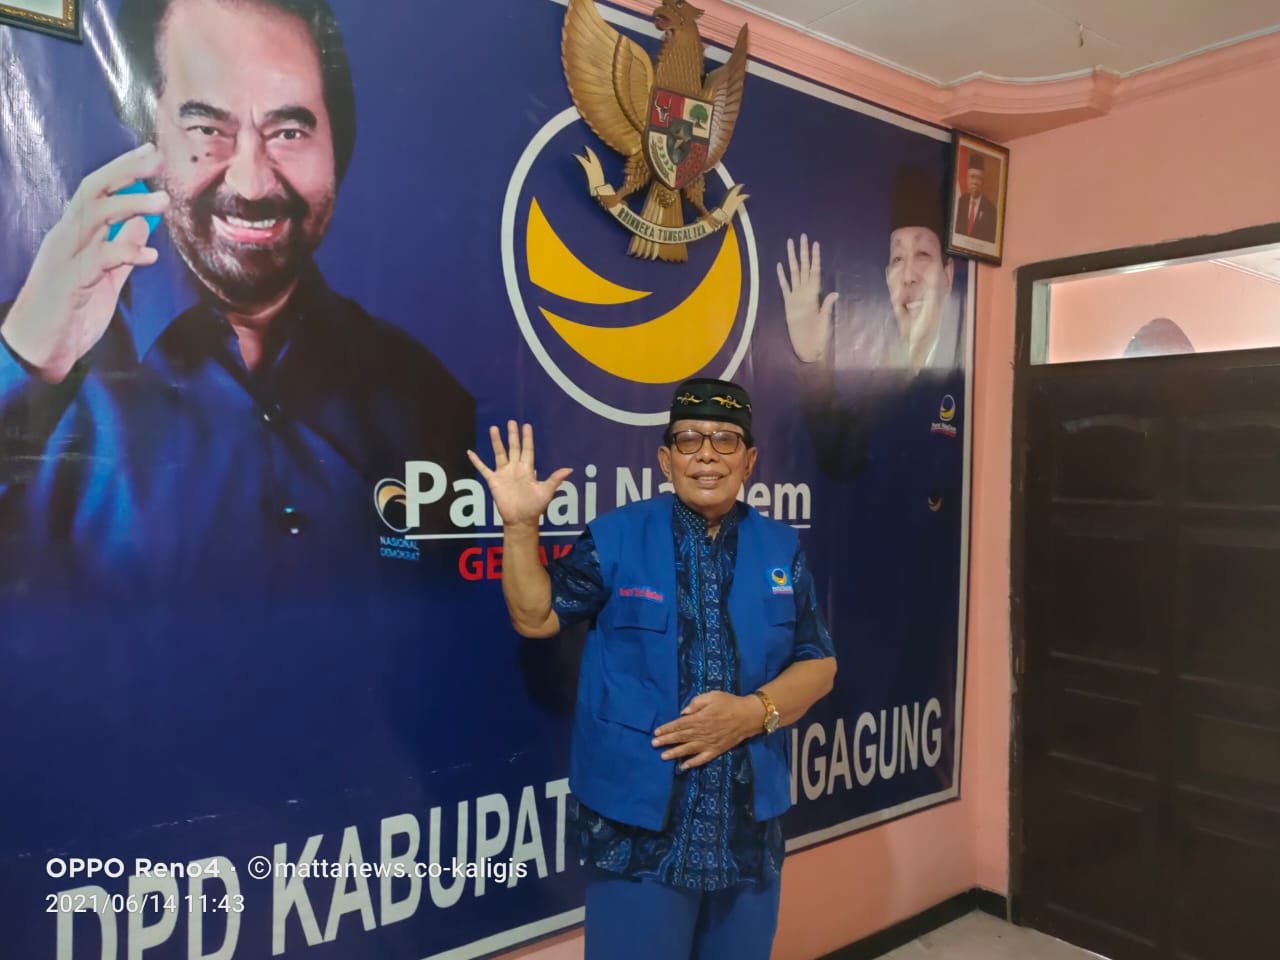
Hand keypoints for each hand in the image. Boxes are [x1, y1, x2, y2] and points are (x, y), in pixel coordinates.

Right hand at [0, 142, 170, 382]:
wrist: (40, 348)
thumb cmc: (70, 312)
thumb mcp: (104, 277)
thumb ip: (121, 251)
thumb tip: (143, 227)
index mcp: (75, 235)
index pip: (97, 191)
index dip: (123, 170)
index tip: (152, 153)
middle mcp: (67, 238)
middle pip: (93, 191)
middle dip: (124, 170)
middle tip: (156, 157)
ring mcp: (66, 258)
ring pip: (94, 216)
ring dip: (130, 205)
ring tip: (163, 201)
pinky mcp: (71, 283)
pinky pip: (99, 260)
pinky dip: (125, 253)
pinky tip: (150, 258)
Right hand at [467, 421, 572, 528]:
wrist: (521, 520)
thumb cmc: (535, 507)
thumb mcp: (546, 492)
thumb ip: (555, 479)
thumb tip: (569, 469)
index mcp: (528, 469)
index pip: (527, 450)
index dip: (527, 438)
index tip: (527, 426)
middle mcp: (515, 468)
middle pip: (514, 448)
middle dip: (513, 435)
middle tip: (512, 422)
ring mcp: (504, 474)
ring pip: (500, 453)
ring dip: (497, 442)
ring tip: (494, 428)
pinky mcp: (494, 481)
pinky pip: (484, 469)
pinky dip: (477, 461)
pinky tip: (470, 452)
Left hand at [651, 691, 761, 771]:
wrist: (748, 716)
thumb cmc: (729, 703)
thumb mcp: (712, 696)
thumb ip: (696, 703)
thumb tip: (684, 712)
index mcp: (699, 718)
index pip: (679, 724)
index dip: (667, 729)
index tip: (656, 733)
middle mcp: (702, 732)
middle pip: (680, 737)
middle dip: (666, 741)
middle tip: (654, 745)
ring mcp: (709, 743)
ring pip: (688, 750)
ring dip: (675, 753)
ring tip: (663, 756)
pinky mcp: (716, 750)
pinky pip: (702, 759)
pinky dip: (692, 763)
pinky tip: (683, 767)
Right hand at [776, 234, 837, 362]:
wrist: (808, 347)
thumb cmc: (818, 336)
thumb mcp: (825, 321)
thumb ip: (827, 307)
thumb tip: (835, 294)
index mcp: (814, 294)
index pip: (814, 271)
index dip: (815, 258)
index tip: (816, 244)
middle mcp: (804, 292)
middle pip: (803, 267)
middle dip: (803, 252)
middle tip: (803, 236)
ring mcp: (795, 296)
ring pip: (793, 273)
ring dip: (792, 258)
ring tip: (790, 244)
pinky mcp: (788, 303)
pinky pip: (784, 286)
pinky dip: (782, 276)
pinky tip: (780, 265)